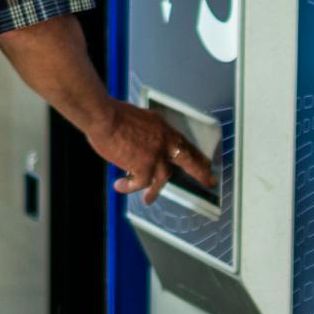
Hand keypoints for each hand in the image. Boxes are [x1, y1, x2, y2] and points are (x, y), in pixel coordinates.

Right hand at [87, 100, 214, 204]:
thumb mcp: (141, 118)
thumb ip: (148, 132)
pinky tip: (120, 186)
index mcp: (164, 129)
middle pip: (189, 160)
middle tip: (209, 181)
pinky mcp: (143, 167)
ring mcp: (156, 156)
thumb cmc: (115, 114)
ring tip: (148, 199)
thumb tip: (145, 143)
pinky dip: (129, 187)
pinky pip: (140, 184)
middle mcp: (165, 142)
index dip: (195, 154)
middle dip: (200, 172)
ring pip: (163, 178)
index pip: (184, 144)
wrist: (105, 117)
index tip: (203, 161)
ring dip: (154, 191)